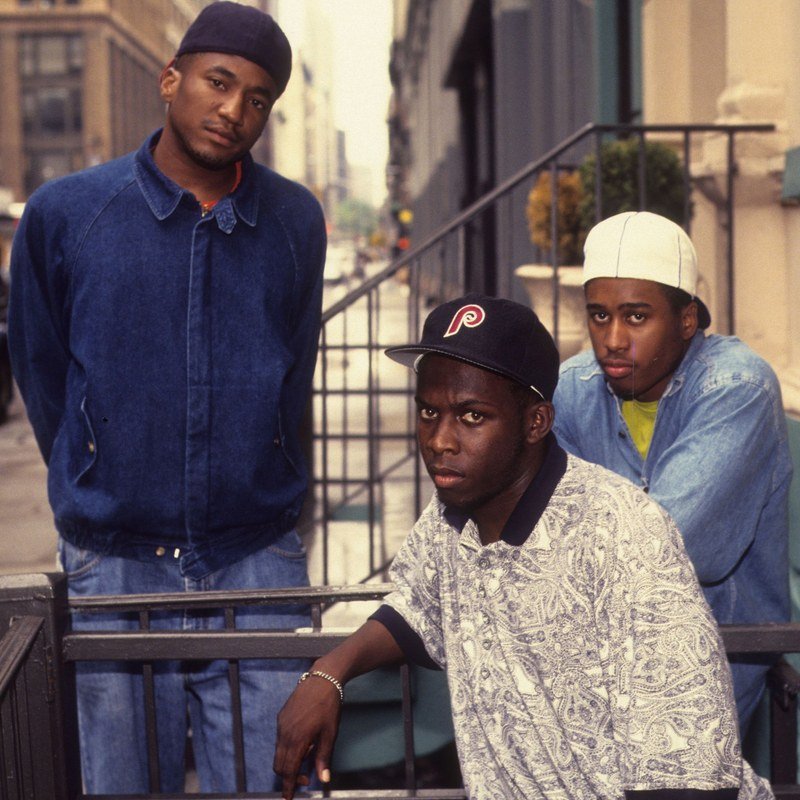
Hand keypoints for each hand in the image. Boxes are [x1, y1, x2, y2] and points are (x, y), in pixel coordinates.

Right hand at [273, 672, 342, 798]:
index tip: (288, 798)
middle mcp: (285, 733)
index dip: (288, 786)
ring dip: (289, 761)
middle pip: (279, 765)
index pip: (288, 771)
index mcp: (298, 740)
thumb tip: (322, 780)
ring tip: (308, 756)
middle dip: (288, 776)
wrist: (322, 679)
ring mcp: (281, 724)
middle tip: (304, 778)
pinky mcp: (281, 716)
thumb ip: (324, 758)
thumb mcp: (330, 733)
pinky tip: (304, 741)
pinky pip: (280, 738)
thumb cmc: (329, 706)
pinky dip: (288, 747)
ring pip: (279, 752)